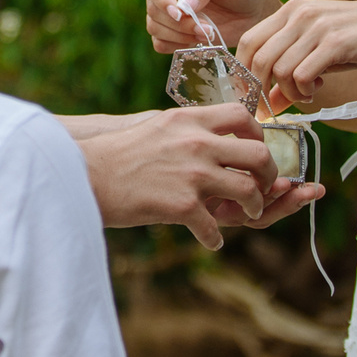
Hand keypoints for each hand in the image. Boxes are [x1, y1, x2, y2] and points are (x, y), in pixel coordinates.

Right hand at [76, 104, 322, 250]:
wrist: (87, 175)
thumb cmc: (118, 154)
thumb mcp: (157, 128)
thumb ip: (188, 129)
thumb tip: (212, 135)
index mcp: (190, 120)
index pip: (243, 116)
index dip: (259, 135)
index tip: (256, 151)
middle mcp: (197, 143)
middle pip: (258, 154)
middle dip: (269, 175)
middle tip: (262, 188)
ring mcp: (192, 174)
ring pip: (247, 191)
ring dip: (253, 207)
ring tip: (244, 214)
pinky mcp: (182, 205)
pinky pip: (214, 228)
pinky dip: (214, 239)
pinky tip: (209, 240)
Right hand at [141, 0, 280, 50]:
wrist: (256, 10)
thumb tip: (182, 7)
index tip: (179, 13)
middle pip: (152, 8)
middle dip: (178, 23)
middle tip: (205, 28)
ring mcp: (166, 8)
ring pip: (154, 27)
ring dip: (179, 36)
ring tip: (206, 33)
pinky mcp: (171, 30)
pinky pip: (160, 43)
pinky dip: (178, 46)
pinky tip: (199, 40)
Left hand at [237, 0, 356, 107]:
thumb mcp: (320, 51)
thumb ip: (291, 72)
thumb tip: (268, 104)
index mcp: (289, 11)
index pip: (247, 42)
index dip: (243, 74)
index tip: (253, 97)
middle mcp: (298, 14)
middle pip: (257, 58)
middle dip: (260, 91)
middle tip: (273, 108)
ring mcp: (316, 27)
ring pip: (278, 70)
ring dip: (288, 92)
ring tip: (307, 94)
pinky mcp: (335, 43)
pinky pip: (301, 75)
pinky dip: (304, 91)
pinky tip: (317, 89)